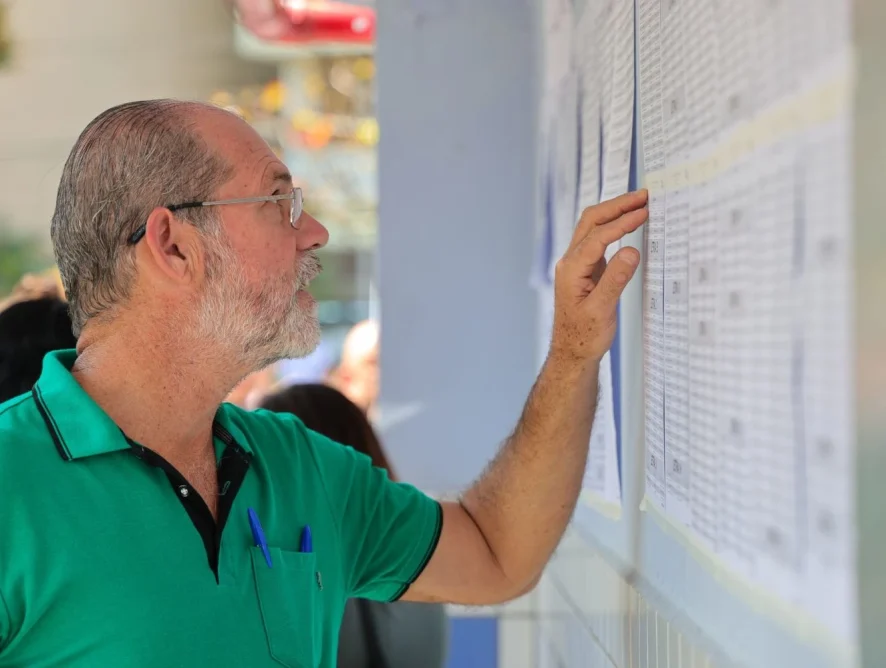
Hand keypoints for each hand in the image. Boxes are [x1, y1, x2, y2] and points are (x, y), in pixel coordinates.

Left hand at [550, 190, 647, 363]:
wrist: (572, 352)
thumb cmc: (584, 336)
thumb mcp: (601, 311)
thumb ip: (615, 279)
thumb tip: (631, 250)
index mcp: (571, 269)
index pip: (597, 236)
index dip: (621, 222)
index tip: (644, 211)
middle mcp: (571, 262)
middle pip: (591, 222)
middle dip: (616, 206)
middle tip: (643, 196)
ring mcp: (577, 264)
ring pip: (593, 229)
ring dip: (614, 213)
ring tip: (639, 203)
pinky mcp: (586, 269)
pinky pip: (598, 240)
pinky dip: (614, 228)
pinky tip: (629, 224)